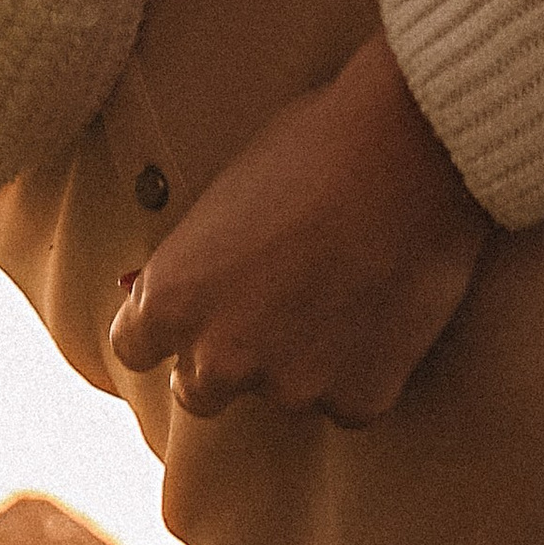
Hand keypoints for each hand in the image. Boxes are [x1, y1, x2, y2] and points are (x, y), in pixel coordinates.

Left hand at [109, 33, 487, 426]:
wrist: (410, 150)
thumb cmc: (314, 145)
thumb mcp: (227, 194)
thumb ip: (203, 259)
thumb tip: (201, 282)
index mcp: (173, 298)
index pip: (133, 347)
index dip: (162, 328)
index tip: (189, 313)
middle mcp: (220, 356)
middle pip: (199, 390)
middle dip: (226, 356)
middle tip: (269, 307)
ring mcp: (291, 386)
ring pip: (283, 391)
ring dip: (301, 358)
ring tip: (342, 289)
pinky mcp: (357, 399)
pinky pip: (347, 396)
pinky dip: (360, 367)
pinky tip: (380, 307)